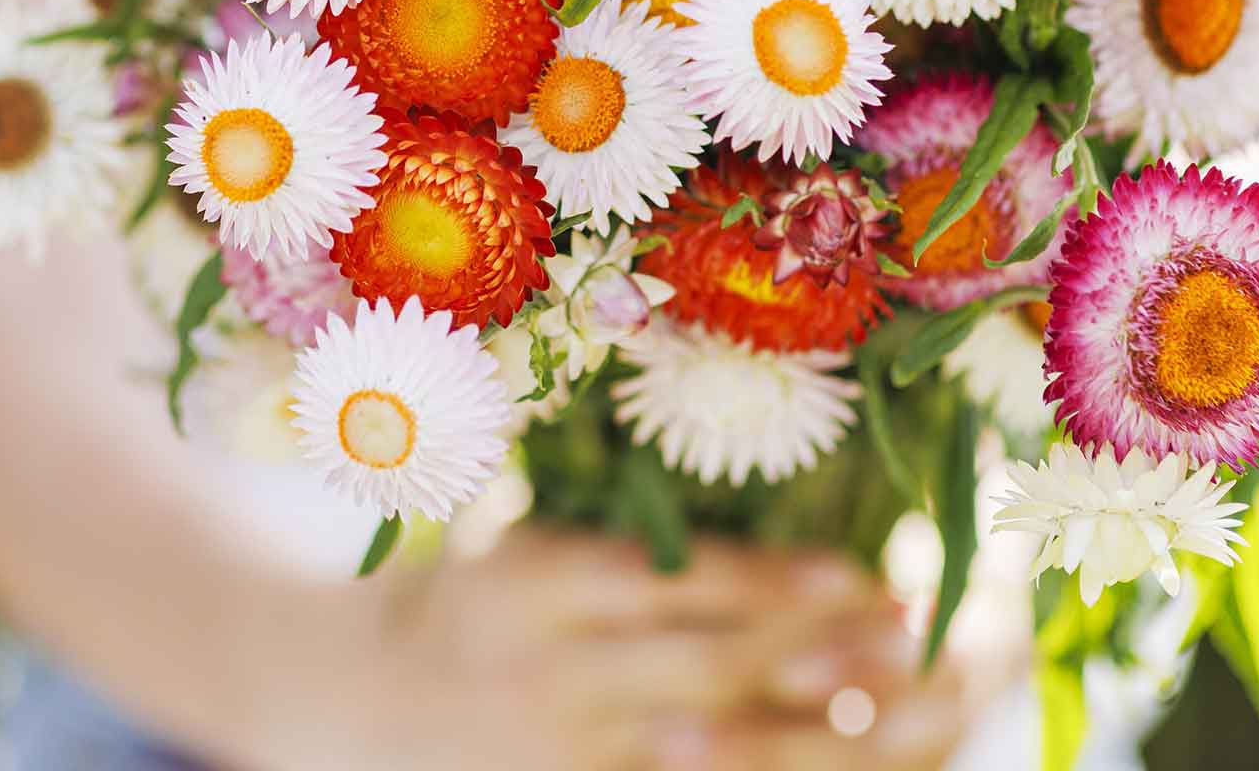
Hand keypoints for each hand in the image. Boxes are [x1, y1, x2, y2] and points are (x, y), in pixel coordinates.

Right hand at [244, 528, 983, 770]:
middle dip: (816, 654)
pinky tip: (812, 759)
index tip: (866, 572)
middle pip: (705, 670)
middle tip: (916, 635)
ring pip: (704, 748)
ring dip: (807, 726)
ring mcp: (556, 750)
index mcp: (527, 581)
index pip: (674, 587)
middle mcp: (543, 672)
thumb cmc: (451, 594)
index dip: (775, 585)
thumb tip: (754, 512)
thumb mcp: (512, 536)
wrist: (342, 697)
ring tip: (898, 703)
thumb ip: (608, 530)